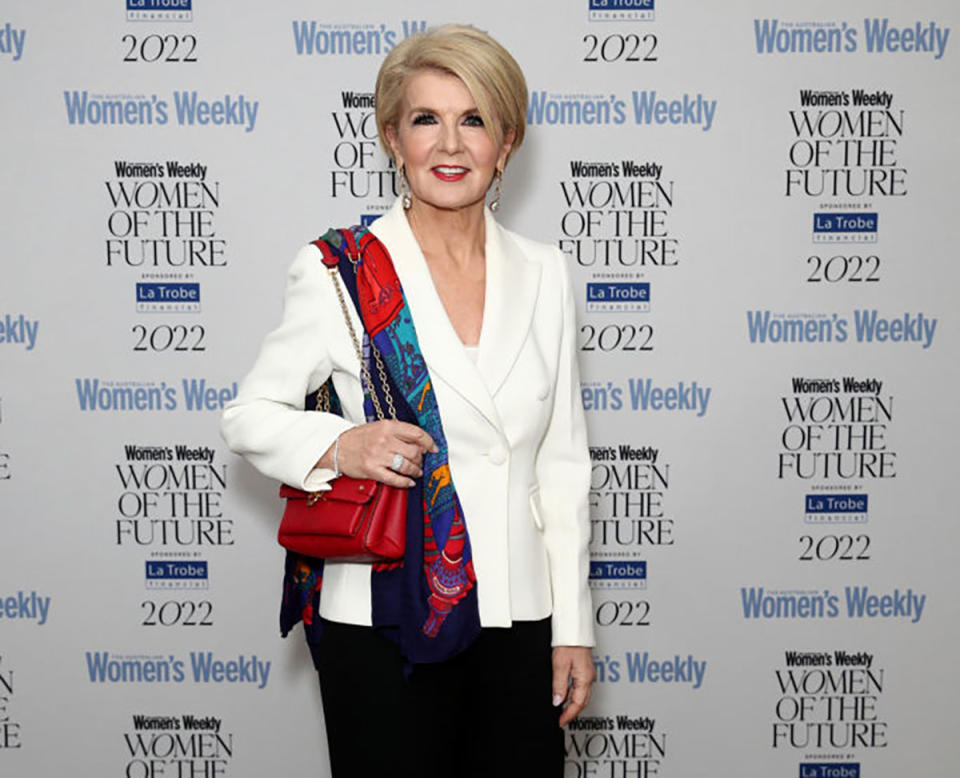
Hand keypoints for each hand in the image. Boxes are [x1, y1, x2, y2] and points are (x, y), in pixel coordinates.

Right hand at [318, 420, 436, 487]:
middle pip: (414, 451)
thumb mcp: (378, 427)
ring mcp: (378, 456)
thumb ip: (397, 432)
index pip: (415, 433)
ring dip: (415, 471)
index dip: (428, 441)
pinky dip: (405, 482)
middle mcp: (384, 440)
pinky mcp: (373, 470)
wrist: (336, 448)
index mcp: (387, 426)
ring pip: (406, 465)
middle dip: (421, 459)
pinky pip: (394, 478)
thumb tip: (418, 442)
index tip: (433, 448)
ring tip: (417, 472)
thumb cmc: (358, 438)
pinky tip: (409, 482)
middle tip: (421, 461)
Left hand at [552, 646, 594, 726]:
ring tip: (562, 710)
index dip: (569, 715)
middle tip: (562, 719)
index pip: (578, 703)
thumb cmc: (569, 643)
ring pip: (582, 694)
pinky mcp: (584, 668)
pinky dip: (574, 694)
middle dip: (573, 712)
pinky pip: (581, 686)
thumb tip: (557, 702)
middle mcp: (589, 677)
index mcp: (584, 678)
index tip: (561, 722)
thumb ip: (559, 685)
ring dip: (573, 704)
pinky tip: (566, 694)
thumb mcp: (560, 665)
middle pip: (582, 701)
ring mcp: (588, 672)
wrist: (574, 629)